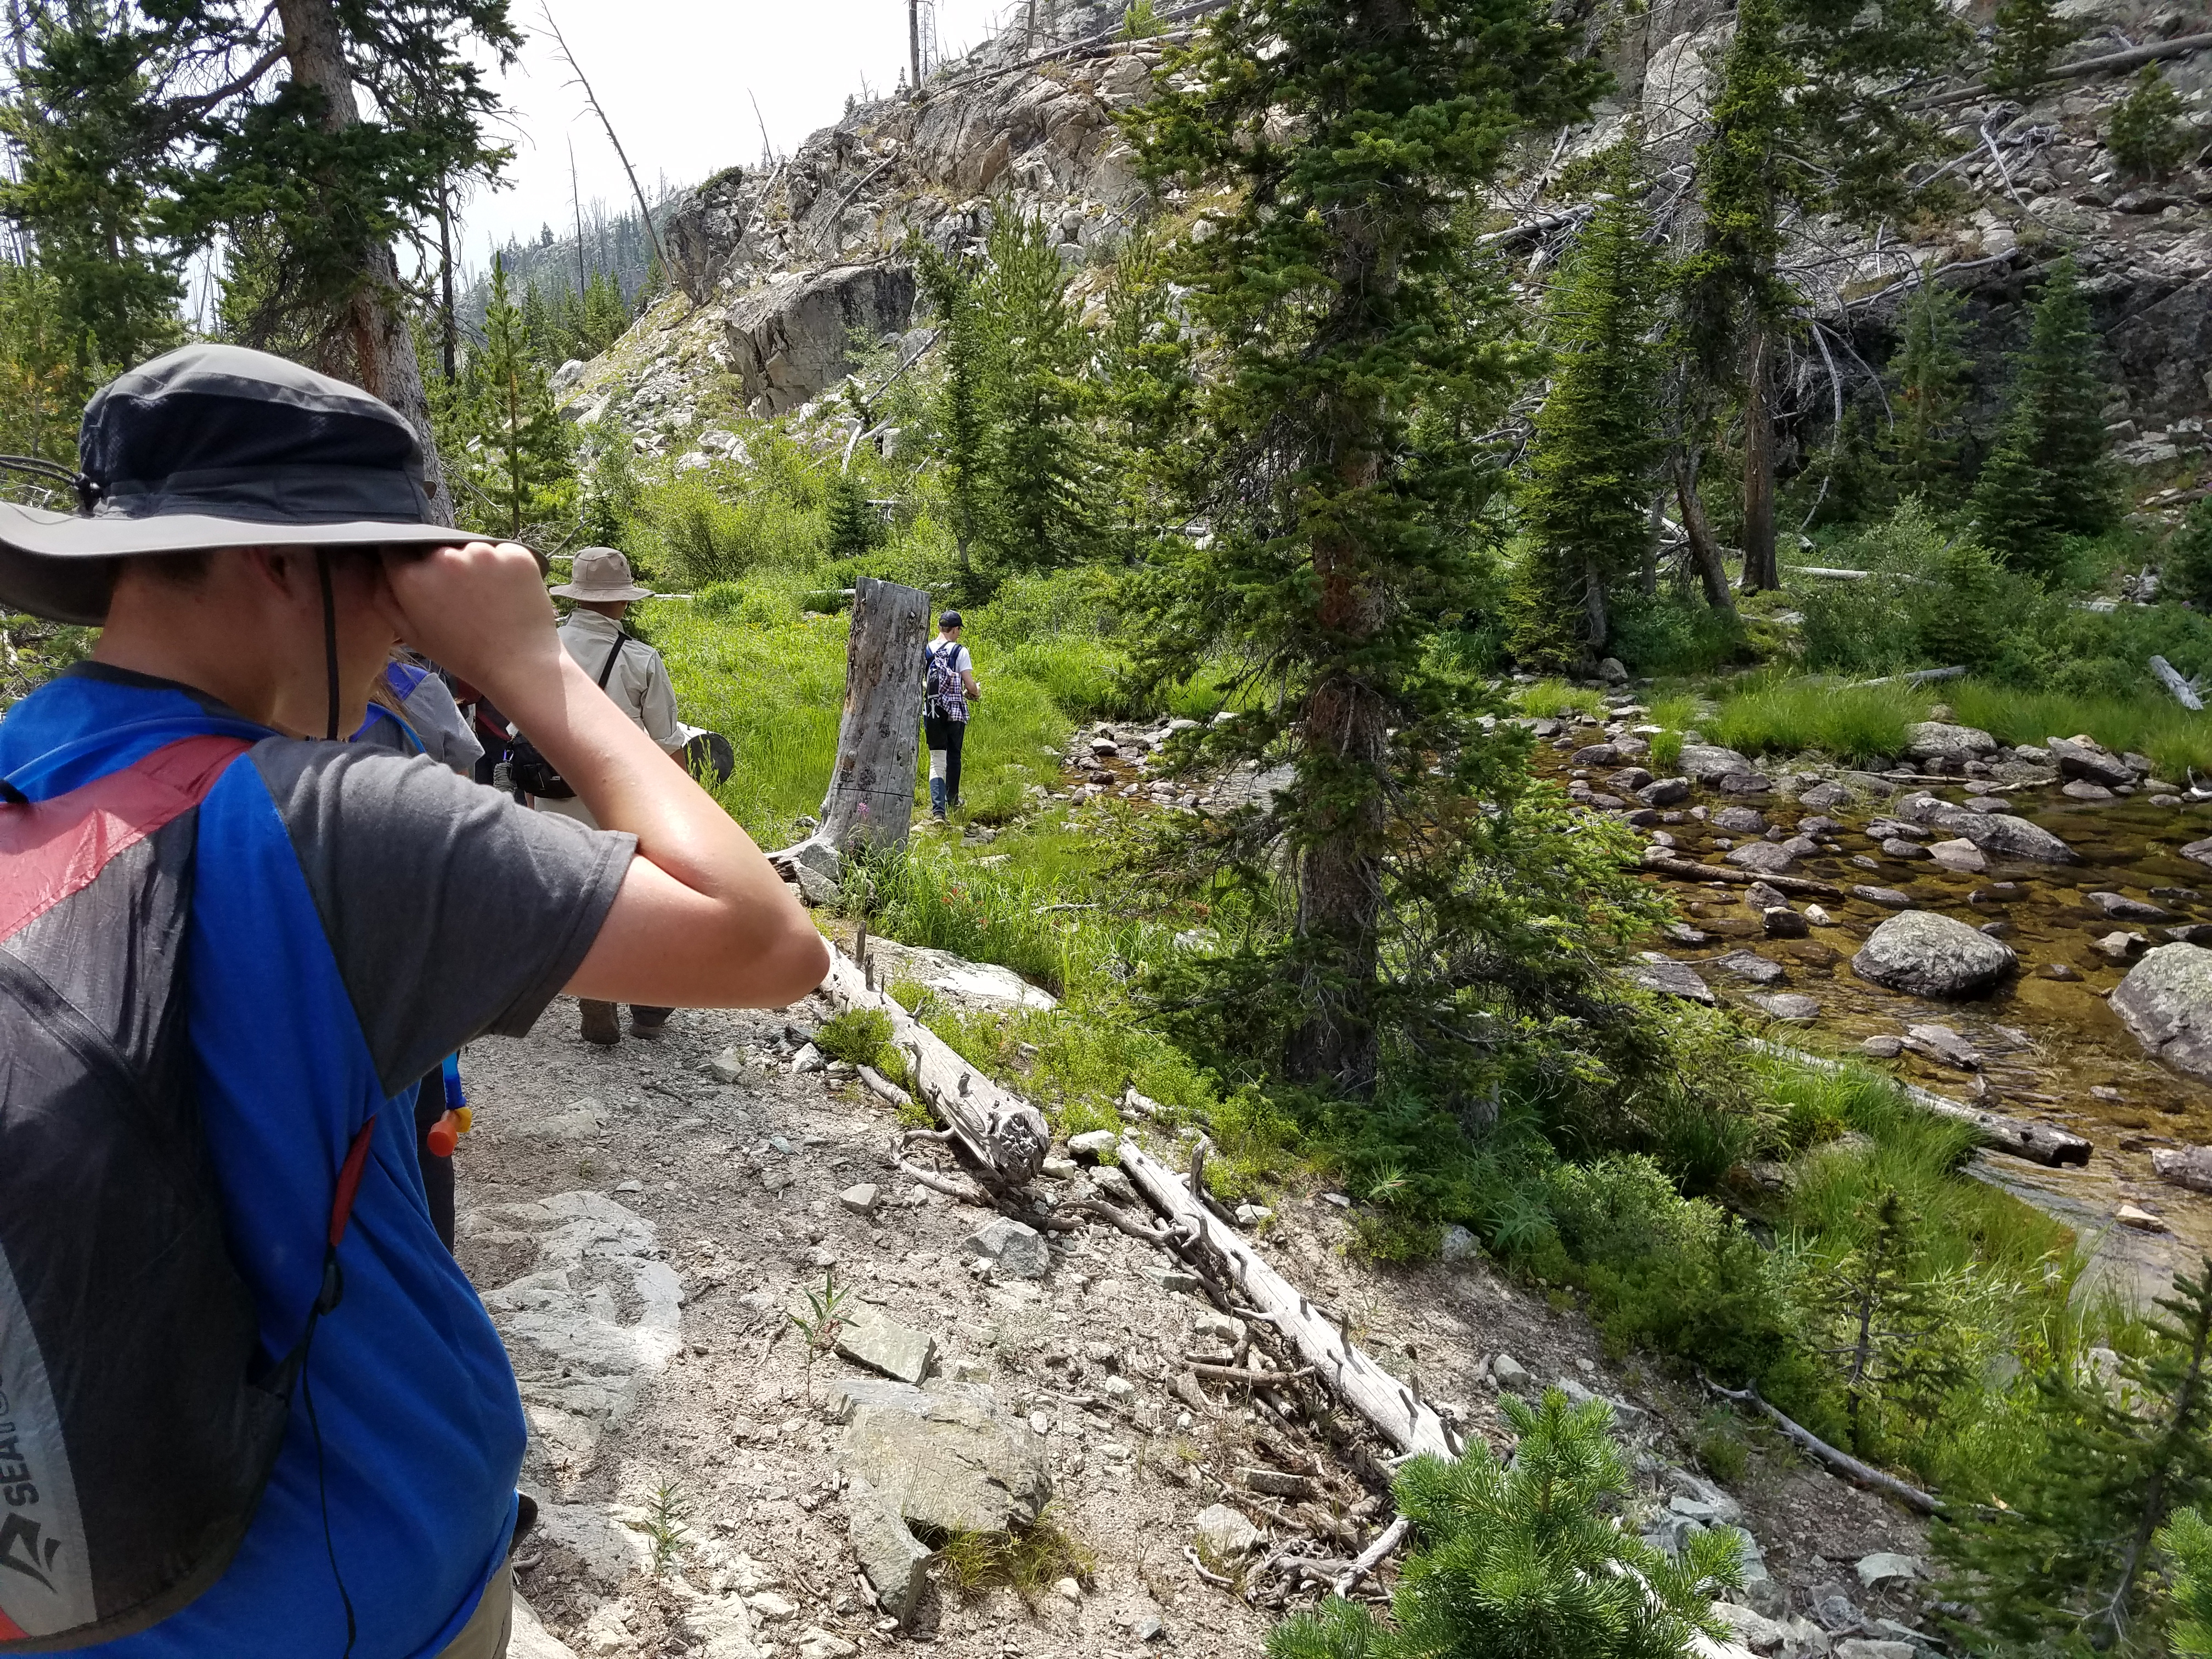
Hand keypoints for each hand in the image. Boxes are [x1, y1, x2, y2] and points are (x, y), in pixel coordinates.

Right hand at [383, 542, 562, 707]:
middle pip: (433, 548)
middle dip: (441, 566)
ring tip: (486, 598)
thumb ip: (384, 598)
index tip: (422, 578)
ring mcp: (482, 552)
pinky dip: (503, 567)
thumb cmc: (464, 655)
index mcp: (413, 578)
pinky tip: (506, 593)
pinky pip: (501, 552)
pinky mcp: (515, 553)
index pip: (396, 550)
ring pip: (469, 549)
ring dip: (473, 565)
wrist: (519, 667)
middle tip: (460, 596)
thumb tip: (375, 566)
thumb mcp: (412, 634)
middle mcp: (444, 558)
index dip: (407, 564)